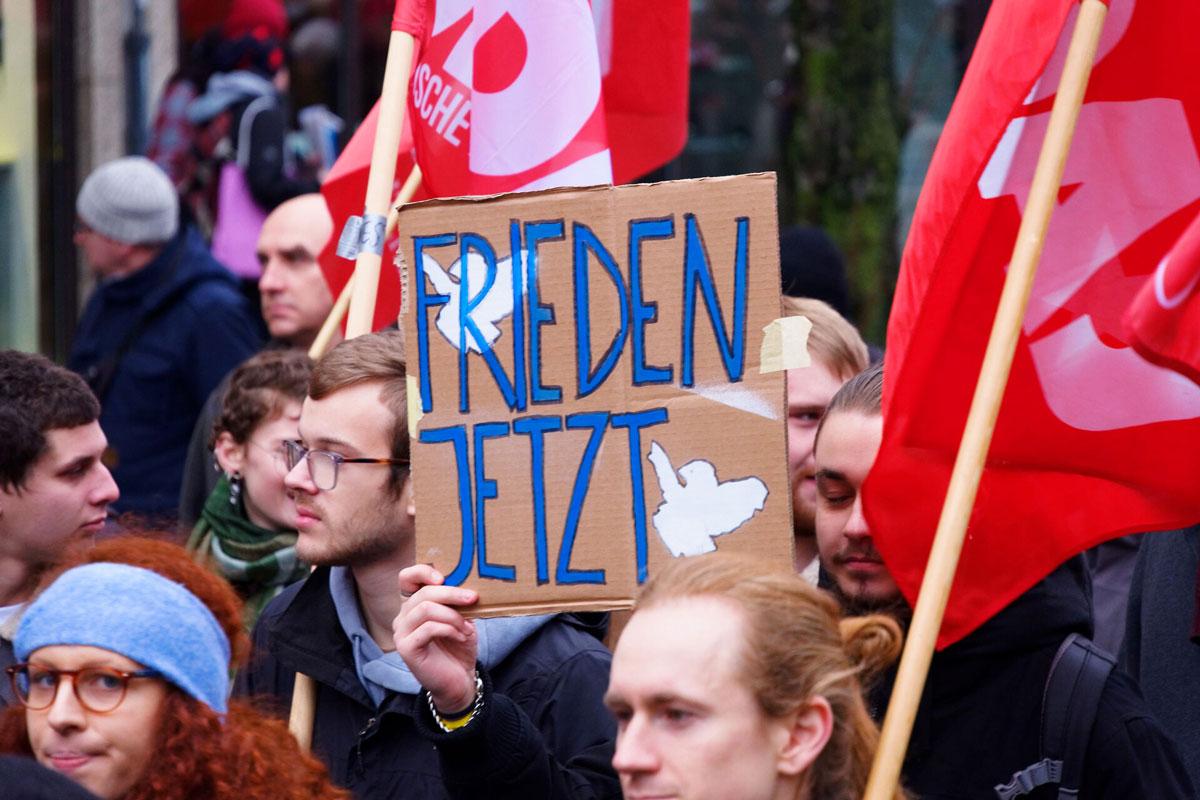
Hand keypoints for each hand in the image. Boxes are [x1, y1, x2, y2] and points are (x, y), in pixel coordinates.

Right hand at [393, 564, 479, 713]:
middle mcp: (402, 616)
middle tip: (473, 598)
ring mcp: (401, 632)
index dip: (422, 572)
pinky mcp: (406, 648)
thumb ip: (457, 600)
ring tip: (468, 626)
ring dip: (453, 615)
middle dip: (451, 593)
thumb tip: (467, 582)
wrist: (459, 680)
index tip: (444, 577)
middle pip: (423, 593)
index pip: (406, 578)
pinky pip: (428, 628)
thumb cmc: (459, 646)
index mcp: (414, 605)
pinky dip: (449, 629)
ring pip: (425, 609)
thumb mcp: (462, 617)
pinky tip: (461, 636)